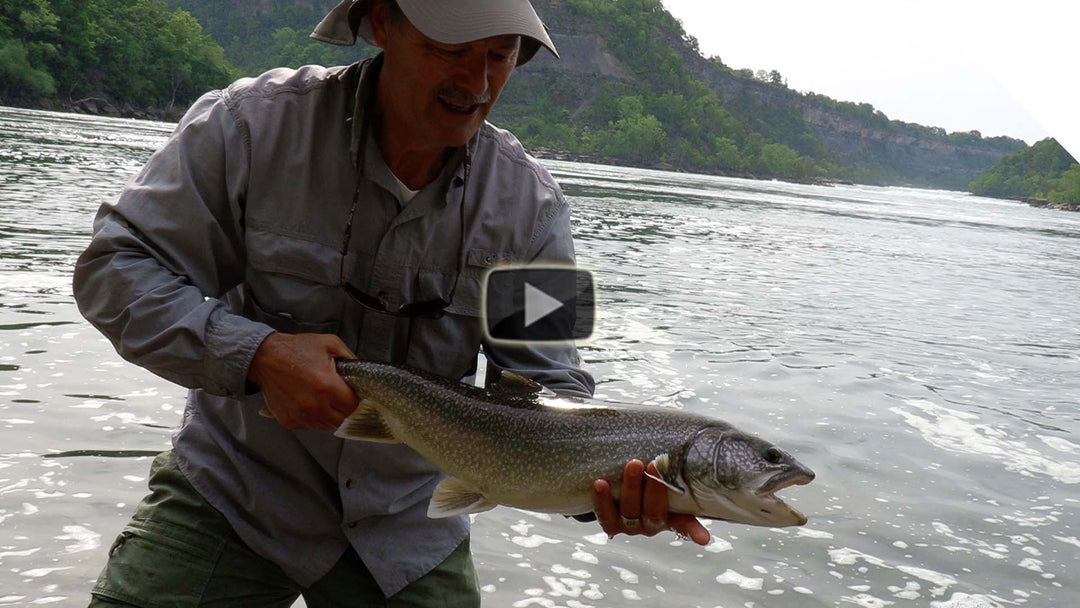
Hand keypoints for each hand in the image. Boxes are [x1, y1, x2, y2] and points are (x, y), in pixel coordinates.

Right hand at [247, 332, 357, 430]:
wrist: (265, 358)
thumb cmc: (296, 349)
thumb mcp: (329, 344)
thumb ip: (349, 358)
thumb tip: (360, 373)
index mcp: (327, 386)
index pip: (353, 406)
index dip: (355, 400)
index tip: (351, 394)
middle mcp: (314, 405)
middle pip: (342, 419)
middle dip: (343, 408)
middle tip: (338, 396)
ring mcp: (300, 415)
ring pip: (326, 425)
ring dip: (329, 415)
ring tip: (322, 398)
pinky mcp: (289, 421)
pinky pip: (310, 426)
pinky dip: (313, 417)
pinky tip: (308, 402)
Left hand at [591, 460, 709, 544]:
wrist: (614, 485)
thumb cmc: (646, 476)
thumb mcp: (661, 473)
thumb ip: (670, 465)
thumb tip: (686, 432)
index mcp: (671, 515)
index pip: (685, 524)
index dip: (694, 531)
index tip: (704, 538)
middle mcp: (652, 524)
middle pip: (655, 512)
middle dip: (655, 488)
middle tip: (655, 464)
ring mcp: (631, 526)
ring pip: (631, 510)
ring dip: (632, 487)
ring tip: (632, 464)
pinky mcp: (610, 524)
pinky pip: (606, 515)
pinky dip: (602, 499)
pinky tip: (600, 483)